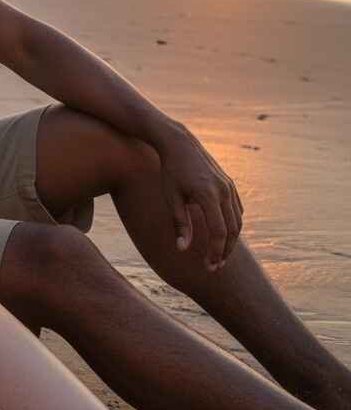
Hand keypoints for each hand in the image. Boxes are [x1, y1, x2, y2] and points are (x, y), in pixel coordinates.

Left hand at [157, 124, 243, 271]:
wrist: (179, 143)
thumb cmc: (170, 170)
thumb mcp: (171, 197)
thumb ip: (179, 224)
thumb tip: (183, 250)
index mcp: (208, 195)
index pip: (218, 232)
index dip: (215, 252)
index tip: (208, 266)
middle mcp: (223, 191)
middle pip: (232, 230)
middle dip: (225, 251)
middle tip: (214, 266)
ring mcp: (229, 186)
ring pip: (237, 221)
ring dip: (230, 241)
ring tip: (218, 255)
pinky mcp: (229, 184)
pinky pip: (237, 210)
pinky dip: (233, 225)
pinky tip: (222, 236)